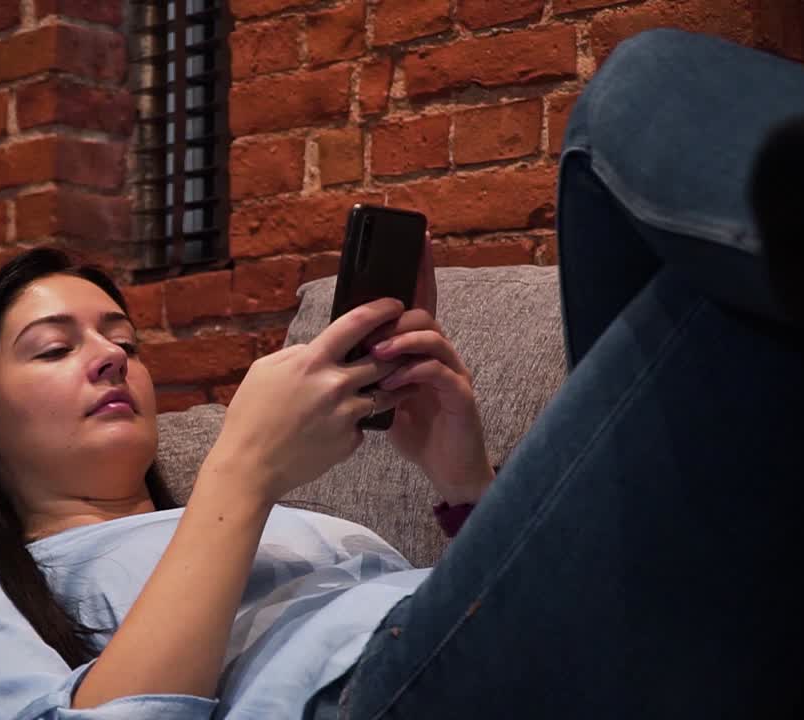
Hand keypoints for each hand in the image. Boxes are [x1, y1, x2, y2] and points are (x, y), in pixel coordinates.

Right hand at [204, 298, 406, 504]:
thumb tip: (315, 349)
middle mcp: (335, 385)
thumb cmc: (250, 416)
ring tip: (394, 384)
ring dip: (392, 386)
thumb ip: (294, 353)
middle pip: (383, 359)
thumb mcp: (263, 370)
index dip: (380, 310)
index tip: (394, 305)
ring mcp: (346, 415)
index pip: (356, 325)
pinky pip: (363, 424)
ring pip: (384, 394)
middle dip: (397, 351)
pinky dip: (356, 422)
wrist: (250, 466)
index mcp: (312, 362)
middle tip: (404, 347)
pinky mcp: (350, 441)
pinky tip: (340, 425)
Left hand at [359, 231, 490, 504]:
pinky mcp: (461, 396)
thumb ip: (372, 367)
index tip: (418, 239)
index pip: (419, 302)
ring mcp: (453, 373)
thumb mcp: (386, 393)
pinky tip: (393, 383)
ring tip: (377, 354)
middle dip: (394, 316)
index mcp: (420, 350)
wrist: (446, 468)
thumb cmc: (416, 429)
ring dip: (401, 341)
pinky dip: (413, 372)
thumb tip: (342, 346)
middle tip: (368, 332)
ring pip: (433, 337)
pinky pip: (439, 372)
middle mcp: (440, 355)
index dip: (420, 271)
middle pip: (422, 314)